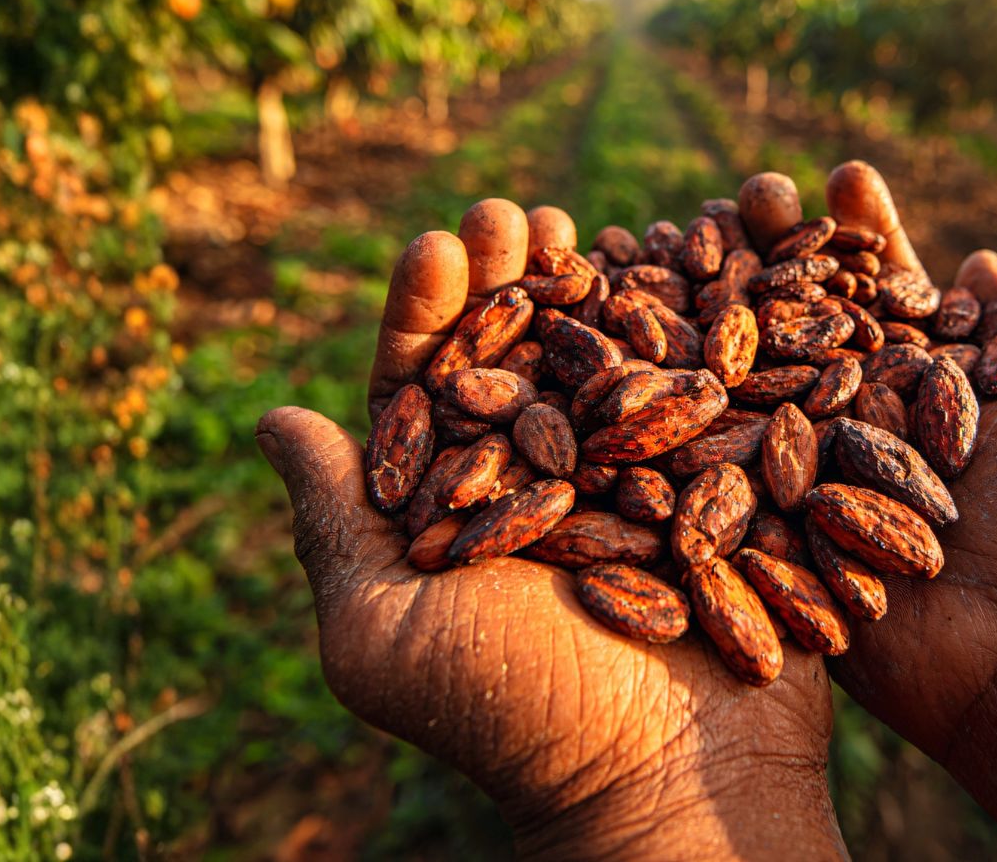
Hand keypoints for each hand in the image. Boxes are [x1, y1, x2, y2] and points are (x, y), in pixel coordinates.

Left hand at [257, 199, 845, 861]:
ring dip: (598, 282)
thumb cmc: (516, 719)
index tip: (439, 243)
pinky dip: (693, 323)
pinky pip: (706, 388)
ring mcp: (639, 474)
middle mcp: (545, 478)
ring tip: (591, 222)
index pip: (430, 383)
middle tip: (515, 215)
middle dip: (513, 275)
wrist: (674, 781)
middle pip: (521, 351)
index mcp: (457, 502)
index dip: (431, 308)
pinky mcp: (724, 482)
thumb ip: (333, 527)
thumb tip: (271, 417)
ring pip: (609, 355)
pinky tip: (688, 261)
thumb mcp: (385, 635)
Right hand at [739, 163, 996, 856]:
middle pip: (804, 322)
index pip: (882, 293)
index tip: (841, 174)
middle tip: (744, 192)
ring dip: (714, 308)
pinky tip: (643, 338)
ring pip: (750, 383)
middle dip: (774, 252)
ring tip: (681, 236)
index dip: (860, 235)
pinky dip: (679, 409)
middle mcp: (859, 424)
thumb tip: (978, 260)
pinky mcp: (767, 537)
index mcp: (925, 388)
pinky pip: (715, 467)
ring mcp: (809, 478)